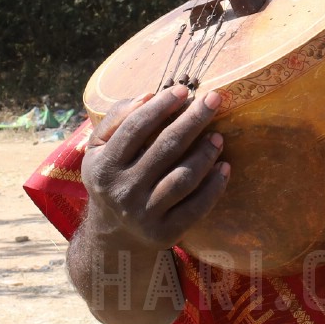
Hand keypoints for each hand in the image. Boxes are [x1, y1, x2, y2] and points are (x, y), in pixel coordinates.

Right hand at [80, 85, 230, 251]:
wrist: (113, 233)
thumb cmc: (112, 177)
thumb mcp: (99, 149)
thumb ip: (117, 118)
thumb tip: (148, 96)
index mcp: (104, 165)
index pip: (135, 128)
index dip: (161, 106)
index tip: (184, 90)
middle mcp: (123, 190)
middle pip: (165, 148)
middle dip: (193, 120)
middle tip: (214, 99)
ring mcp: (144, 214)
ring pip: (183, 178)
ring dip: (205, 154)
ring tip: (218, 136)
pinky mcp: (165, 233)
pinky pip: (196, 207)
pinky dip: (214, 186)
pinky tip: (225, 167)